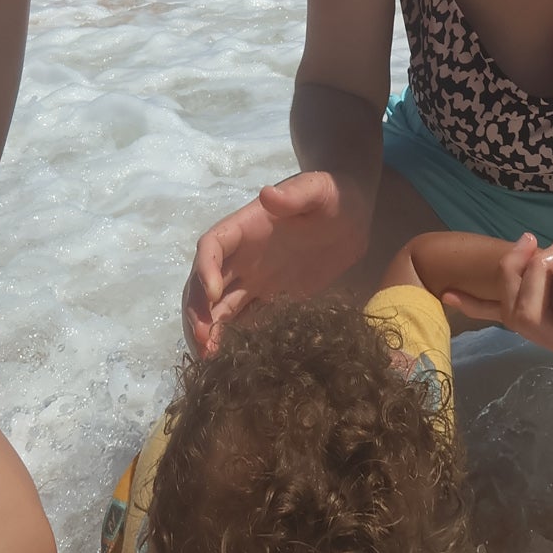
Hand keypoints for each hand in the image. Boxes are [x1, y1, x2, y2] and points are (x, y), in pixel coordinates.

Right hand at [183, 172, 365, 353]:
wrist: (353, 215)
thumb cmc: (333, 194)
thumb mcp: (317, 189)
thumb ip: (294, 194)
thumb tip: (267, 195)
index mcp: (245, 228)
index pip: (212, 247)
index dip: (205, 269)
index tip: (213, 294)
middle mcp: (243, 257)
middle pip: (206, 285)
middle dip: (198, 312)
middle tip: (203, 342)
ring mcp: (256, 281)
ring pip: (221, 309)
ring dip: (210, 333)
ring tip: (210, 361)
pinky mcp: (274, 301)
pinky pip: (248, 322)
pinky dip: (236, 340)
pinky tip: (235, 362)